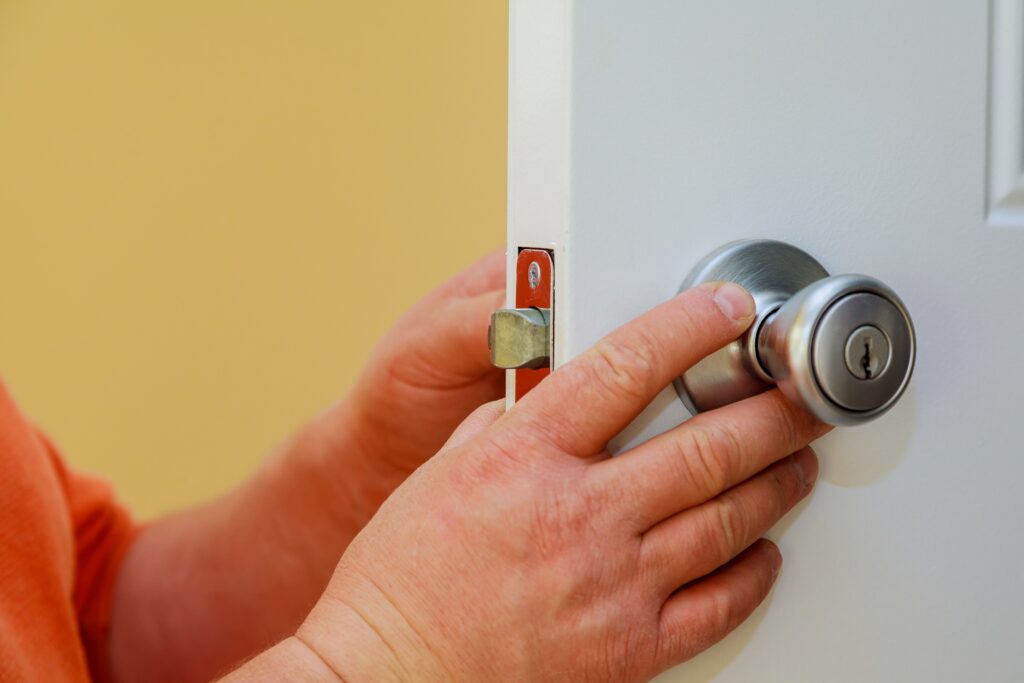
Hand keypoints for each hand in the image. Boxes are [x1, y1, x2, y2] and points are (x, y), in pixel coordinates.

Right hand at [296, 282, 829, 682]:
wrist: (390, 679)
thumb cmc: (399, 585)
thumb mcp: (436, 476)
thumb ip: (499, 429)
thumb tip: (537, 401)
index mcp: (524, 457)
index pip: (624, 367)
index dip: (687, 327)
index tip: (724, 310)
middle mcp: (579, 514)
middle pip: (706, 447)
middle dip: (770, 413)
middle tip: (799, 397)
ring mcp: (612, 584)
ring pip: (727, 519)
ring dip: (777, 482)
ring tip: (798, 460)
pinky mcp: (629, 648)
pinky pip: (719, 605)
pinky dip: (754, 572)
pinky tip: (766, 550)